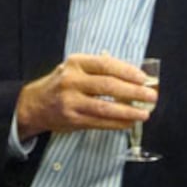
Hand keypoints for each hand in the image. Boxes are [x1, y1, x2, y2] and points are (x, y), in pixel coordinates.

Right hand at [16, 53, 154, 139]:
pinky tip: (129, 122)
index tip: (143, 78)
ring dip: (128, 111)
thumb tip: (133, 75)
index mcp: (76, 63)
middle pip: (108, 86)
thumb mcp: (76, 68)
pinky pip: (100, 122)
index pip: (106, 65)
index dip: (127, 71)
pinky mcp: (72, 120)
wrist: (35, 104)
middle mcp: (72, 81)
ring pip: (105, 107)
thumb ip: (100, 68)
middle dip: (133, 92)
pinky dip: (117, 123)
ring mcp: (71, 101)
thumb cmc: (61, 83)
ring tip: (144, 113)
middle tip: (151, 96)